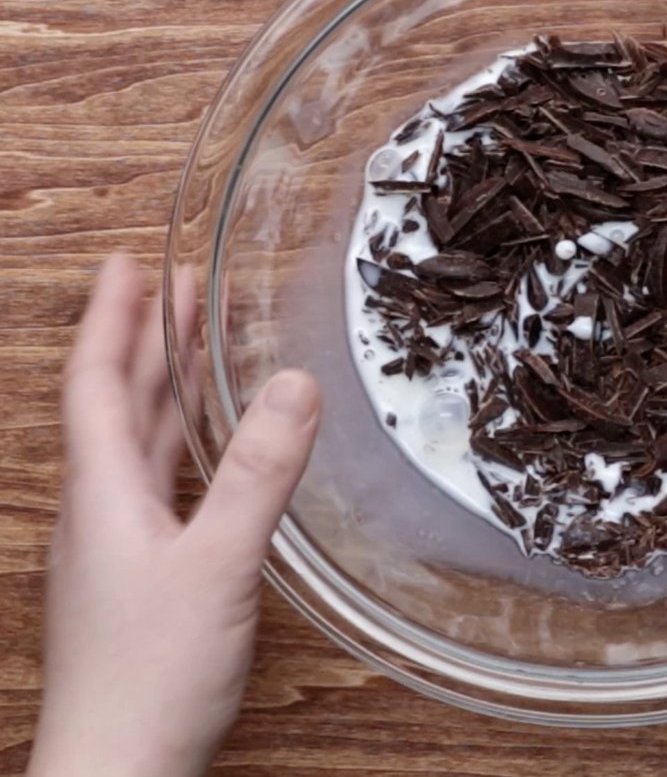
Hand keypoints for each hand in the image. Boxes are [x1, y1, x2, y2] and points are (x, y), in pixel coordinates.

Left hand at [28, 254, 321, 776]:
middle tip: (178, 285)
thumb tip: (293, 384)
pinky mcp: (143, 577)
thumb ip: (259, 473)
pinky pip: (161, 484)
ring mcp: (119, 547)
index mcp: (104, 494)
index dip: (111, 319)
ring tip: (196, 343)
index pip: (95, 383)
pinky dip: (186, 444)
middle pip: (119, 404)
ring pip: (141, 444)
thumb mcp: (218, 564)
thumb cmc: (149, 680)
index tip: (125, 263)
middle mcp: (103, 511)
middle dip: (147, 338)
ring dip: (166, 387)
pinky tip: (212, 446)